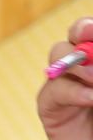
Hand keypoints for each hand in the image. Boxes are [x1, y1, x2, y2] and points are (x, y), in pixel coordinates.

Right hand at [39, 16, 92, 139]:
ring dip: (79, 62)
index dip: (91, 29)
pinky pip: (52, 91)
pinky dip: (71, 91)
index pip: (91, 37)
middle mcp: (82, 72)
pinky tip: (90, 99)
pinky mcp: (50, 110)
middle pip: (73, 38)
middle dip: (82, 31)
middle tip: (90, 36)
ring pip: (58, 57)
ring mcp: (64, 89)